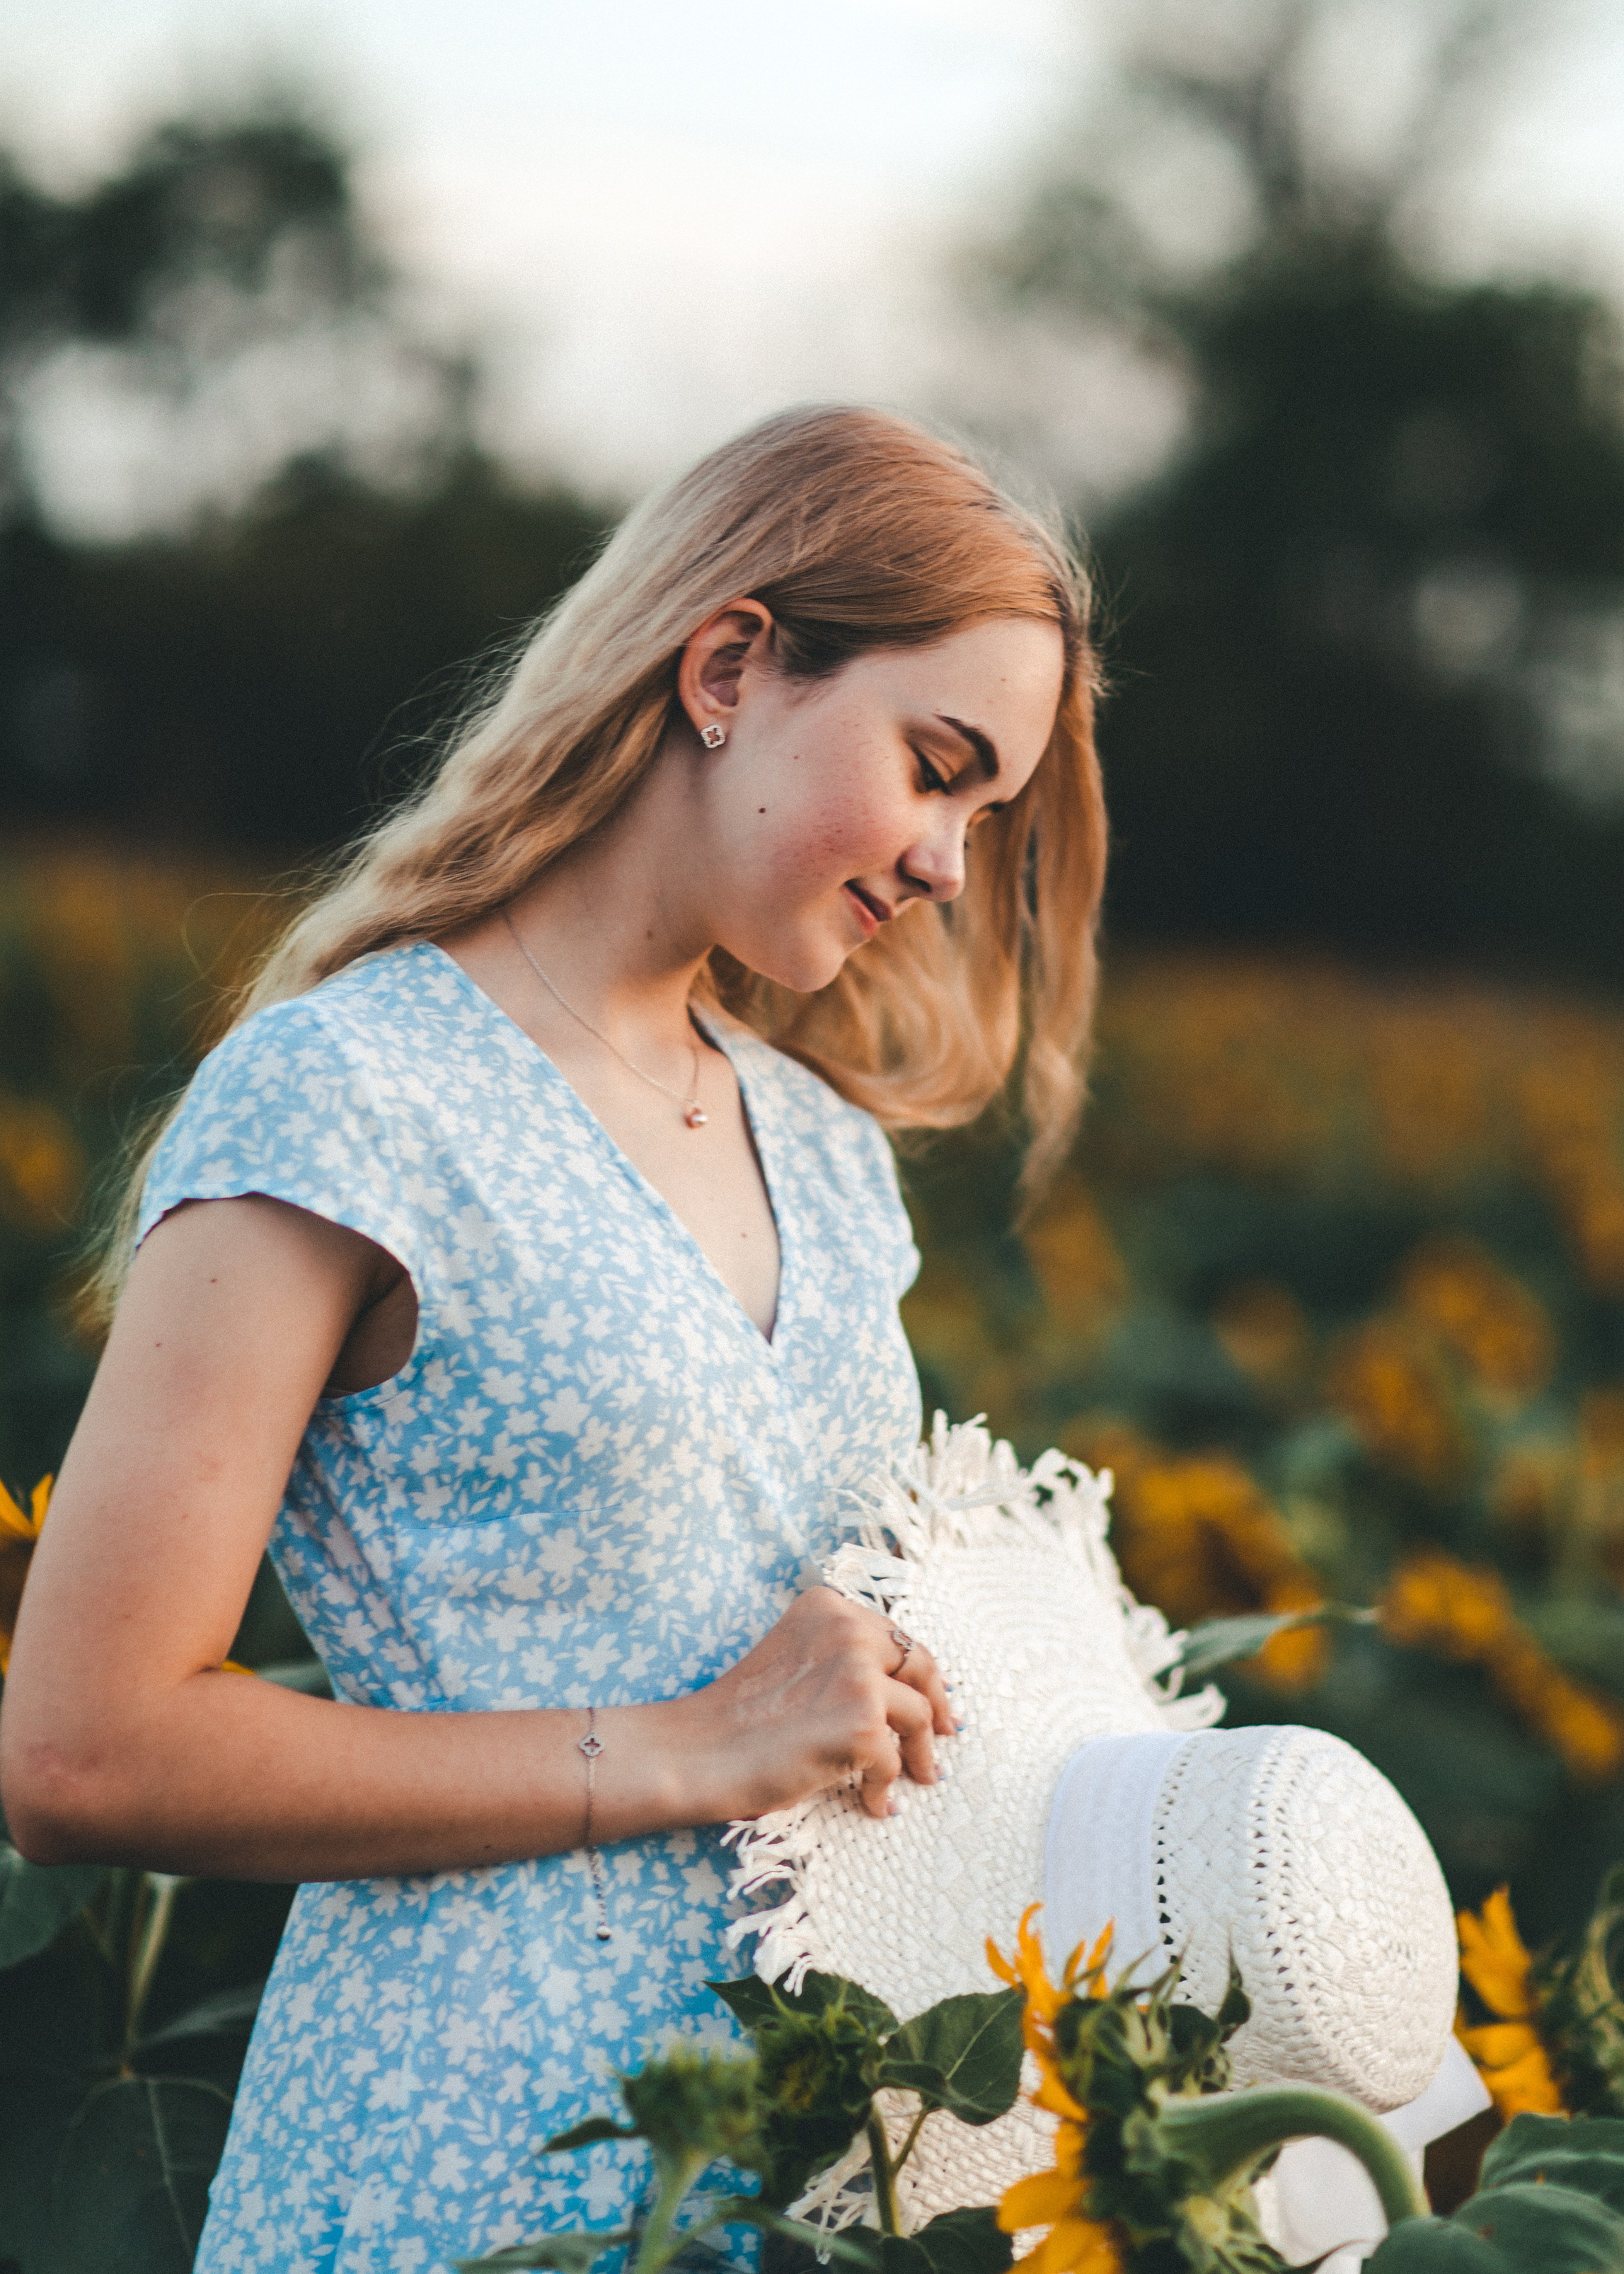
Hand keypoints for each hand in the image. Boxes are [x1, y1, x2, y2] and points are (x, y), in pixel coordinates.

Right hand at [682, 1587, 955, 1823]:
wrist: (696, 1753)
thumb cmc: (738, 1718)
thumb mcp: (794, 1661)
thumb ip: (840, 1660)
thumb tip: (908, 1692)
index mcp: (826, 1607)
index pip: (893, 1636)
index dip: (918, 1671)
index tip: (934, 1696)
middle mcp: (846, 1629)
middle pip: (919, 1665)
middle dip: (938, 1703)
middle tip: (946, 1734)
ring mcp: (857, 1675)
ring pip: (919, 1714)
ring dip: (921, 1752)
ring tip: (920, 1778)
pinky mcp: (862, 1724)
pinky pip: (895, 1761)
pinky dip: (887, 1787)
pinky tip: (874, 1805)